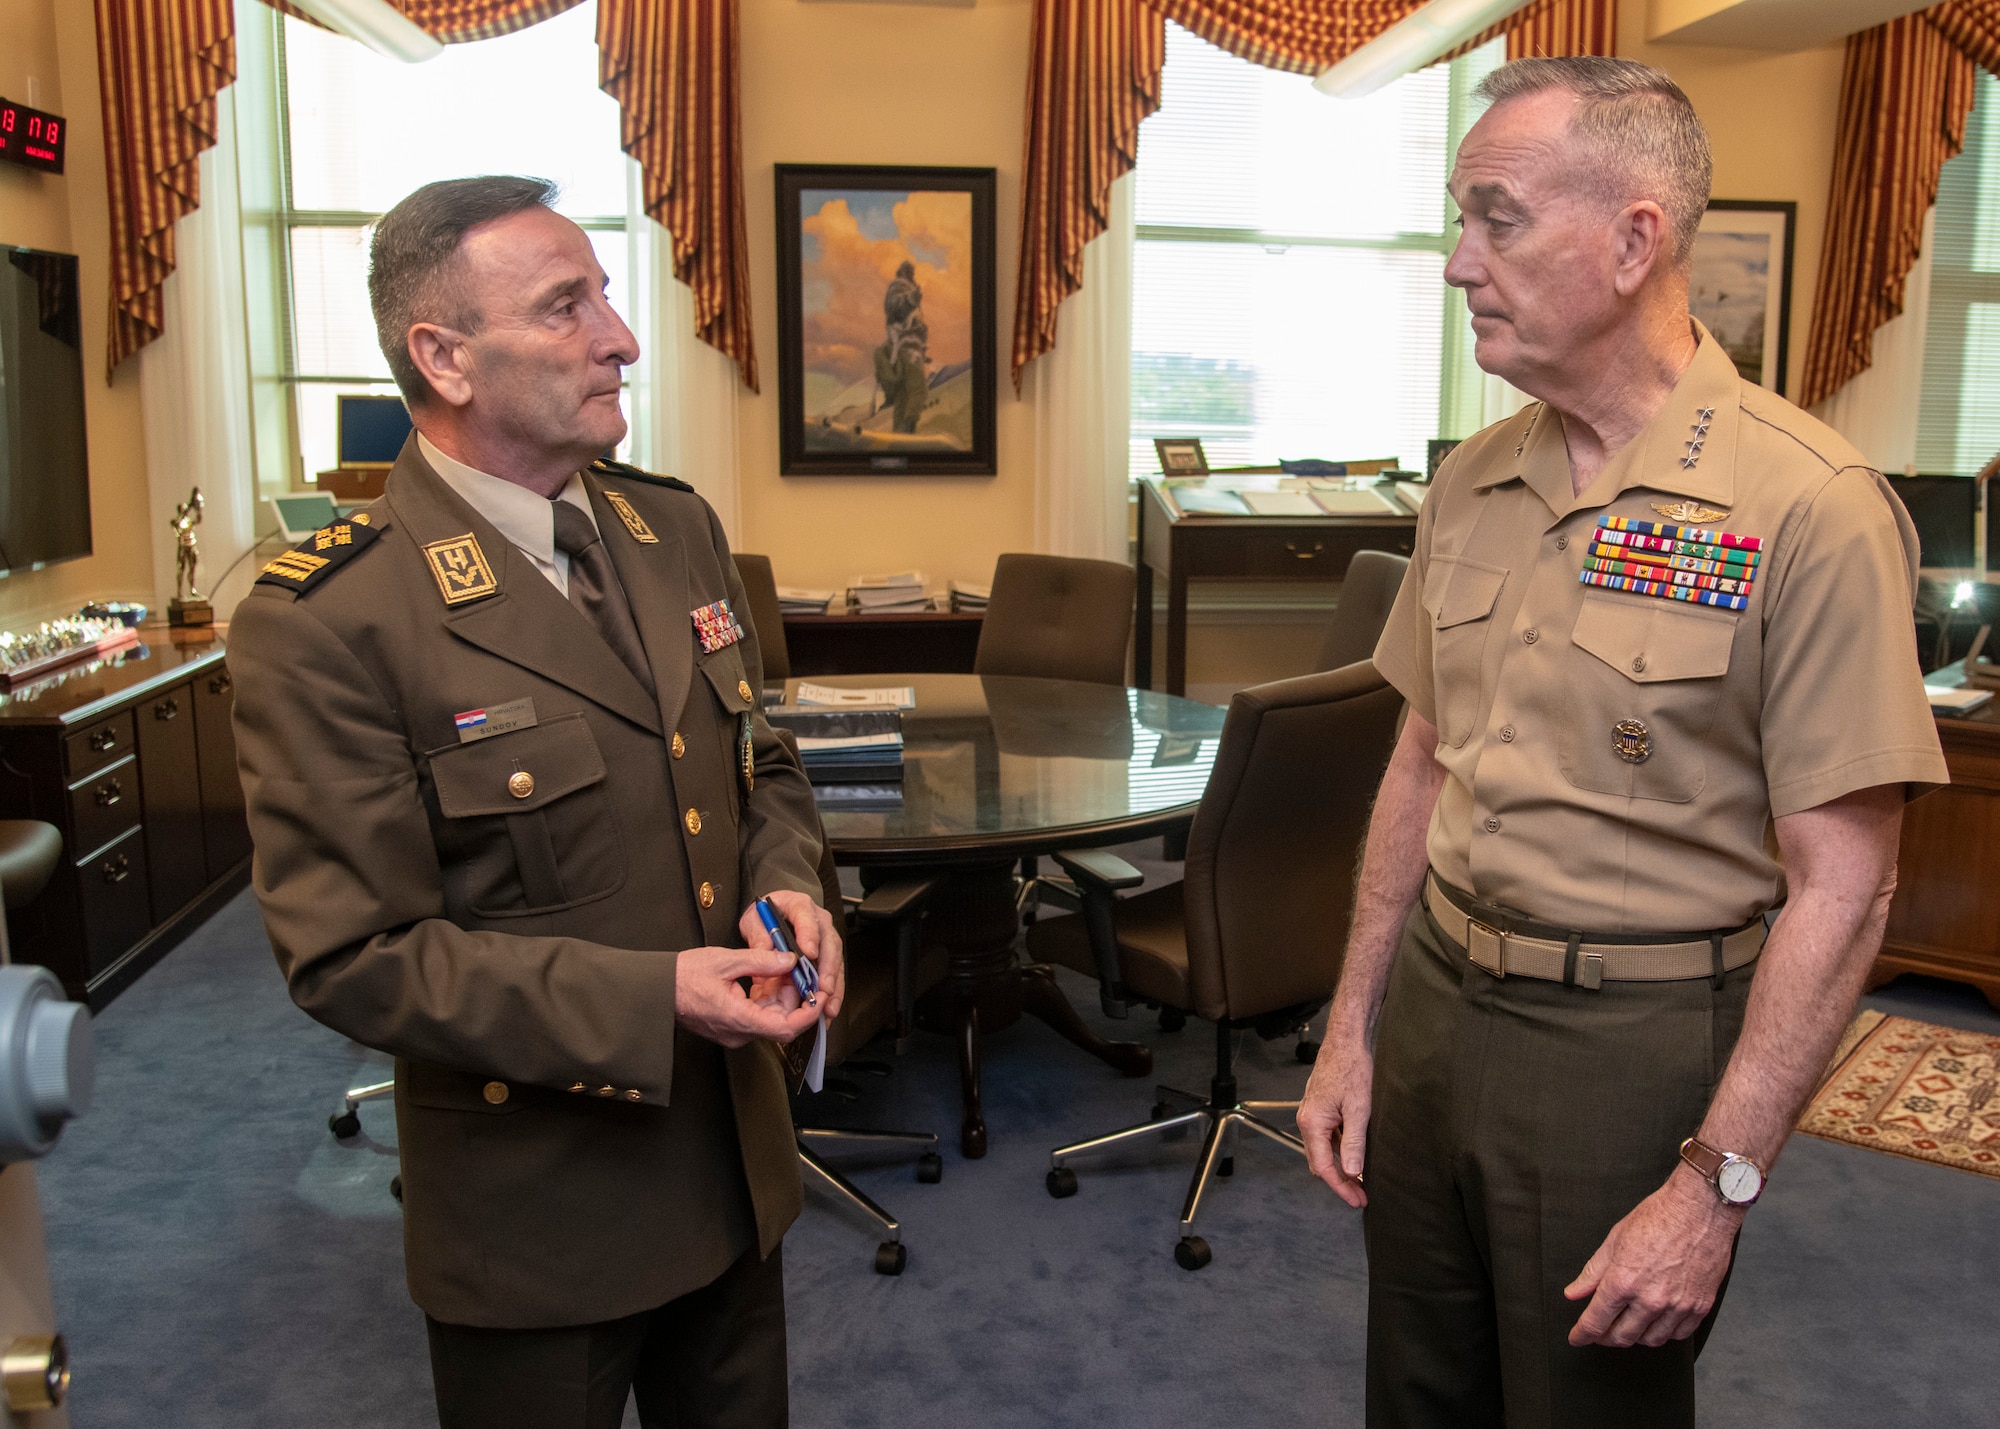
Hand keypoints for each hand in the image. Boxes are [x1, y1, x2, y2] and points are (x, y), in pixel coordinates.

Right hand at [674, 945, 821, 1047]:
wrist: (655, 990)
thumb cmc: (684, 975)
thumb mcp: (726, 960)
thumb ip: (762, 961)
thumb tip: (790, 960)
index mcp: (739, 1019)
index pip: (786, 1028)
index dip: (808, 1014)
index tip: (820, 995)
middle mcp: (739, 1033)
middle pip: (781, 1023)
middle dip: (797, 998)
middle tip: (803, 972)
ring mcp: (734, 1033)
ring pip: (771, 1019)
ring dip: (782, 997)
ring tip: (785, 969)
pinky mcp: (730, 1027)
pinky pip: (757, 1017)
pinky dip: (768, 999)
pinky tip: (768, 978)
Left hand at [740, 889, 843, 1021]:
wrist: (769, 919)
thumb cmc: (764, 918)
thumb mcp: (754, 922)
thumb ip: (759, 937)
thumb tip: (765, 955)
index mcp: (799, 906)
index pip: (807, 918)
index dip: (809, 935)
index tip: (809, 953)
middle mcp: (819, 922)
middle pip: (829, 944)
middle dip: (827, 969)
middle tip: (823, 988)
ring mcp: (826, 940)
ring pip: (835, 963)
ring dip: (833, 987)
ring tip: (828, 1006)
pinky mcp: (826, 958)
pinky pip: (833, 976)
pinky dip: (831, 995)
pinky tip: (827, 1010)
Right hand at [1296, 1022, 1372, 1208]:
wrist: (1346, 1041)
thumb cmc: (1351, 1069)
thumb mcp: (1359, 1109)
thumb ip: (1353, 1142)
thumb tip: (1351, 1171)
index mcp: (1312, 1123)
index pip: (1323, 1167)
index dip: (1341, 1187)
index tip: (1358, 1200)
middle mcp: (1307, 1121)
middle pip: (1320, 1162)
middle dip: (1341, 1182)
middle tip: (1362, 1196)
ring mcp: (1313, 1114)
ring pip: (1324, 1151)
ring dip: (1341, 1168)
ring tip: (1362, 1181)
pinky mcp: (1321, 1109)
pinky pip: (1327, 1138)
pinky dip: (1340, 1152)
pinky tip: (1356, 1156)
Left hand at [1564, 1165, 1743, 1347]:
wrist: (1699, 1210)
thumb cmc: (1659, 1218)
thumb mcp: (1614, 1240)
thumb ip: (1593, 1272)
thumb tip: (1574, 1293)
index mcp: (1624, 1282)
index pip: (1596, 1322)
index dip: (1582, 1334)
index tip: (1577, 1338)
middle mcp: (1650, 1299)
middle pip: (1622, 1337)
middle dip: (1606, 1338)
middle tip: (1600, 1332)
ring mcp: (1678, 1306)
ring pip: (1651, 1340)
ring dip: (1636, 1337)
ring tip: (1628, 1325)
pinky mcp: (1700, 1306)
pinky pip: (1679, 1334)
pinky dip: (1665, 1333)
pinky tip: (1657, 1323)